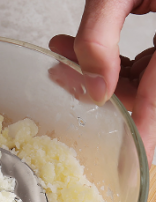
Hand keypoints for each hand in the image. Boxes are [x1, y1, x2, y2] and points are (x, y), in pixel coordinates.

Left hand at [49, 0, 155, 166]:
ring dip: (99, 70)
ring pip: (144, 79)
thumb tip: (93, 86)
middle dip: (99, 88)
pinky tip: (84, 45)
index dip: (147, 134)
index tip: (131, 160)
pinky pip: (147, 63)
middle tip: (61, 72)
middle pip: (148, 92)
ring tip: (62, 50)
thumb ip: (100, 35)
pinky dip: (114, 59)